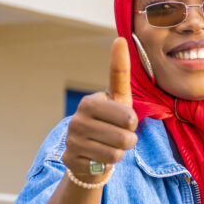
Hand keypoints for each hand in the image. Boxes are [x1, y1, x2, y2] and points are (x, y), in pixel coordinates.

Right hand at [63, 37, 138, 182]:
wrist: (89, 153)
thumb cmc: (109, 121)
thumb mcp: (118, 98)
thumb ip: (120, 72)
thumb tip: (120, 38)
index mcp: (90, 102)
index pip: (128, 117)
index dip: (132, 123)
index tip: (125, 121)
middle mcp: (77, 119)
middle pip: (125, 137)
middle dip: (128, 141)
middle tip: (118, 137)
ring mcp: (72, 140)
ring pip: (116, 153)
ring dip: (120, 153)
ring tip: (109, 147)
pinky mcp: (71, 160)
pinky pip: (105, 166)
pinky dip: (107, 165)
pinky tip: (98, 158)